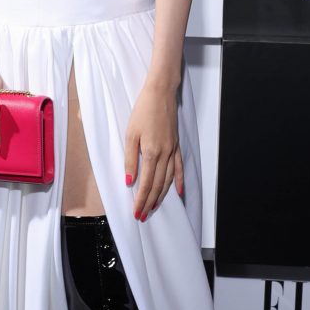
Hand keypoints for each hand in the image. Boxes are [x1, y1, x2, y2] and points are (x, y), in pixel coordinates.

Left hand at [124, 81, 184, 219]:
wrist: (160, 93)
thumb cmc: (143, 111)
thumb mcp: (130, 134)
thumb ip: (130, 159)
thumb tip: (129, 180)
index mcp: (151, 152)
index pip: (146, 183)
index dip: (141, 200)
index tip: (136, 212)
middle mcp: (164, 154)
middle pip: (157, 185)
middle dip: (150, 203)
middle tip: (143, 216)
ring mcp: (172, 151)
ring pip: (168, 180)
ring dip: (161, 196)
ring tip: (155, 208)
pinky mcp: (176, 146)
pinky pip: (179, 168)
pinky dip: (180, 181)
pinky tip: (179, 193)